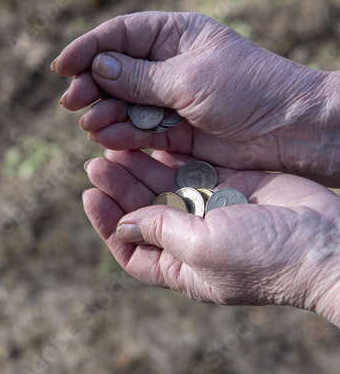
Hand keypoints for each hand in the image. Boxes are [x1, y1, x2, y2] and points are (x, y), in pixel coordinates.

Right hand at [52, 12, 338, 182]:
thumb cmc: (248, 88)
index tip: (63, 66)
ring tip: (92, 123)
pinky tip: (109, 138)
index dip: (88, 48)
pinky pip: (141, 130)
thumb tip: (97, 66)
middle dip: (93, 85)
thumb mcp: (189, 77)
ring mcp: (171, 99)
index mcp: (175, 34)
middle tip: (73, 101)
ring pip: (125, 104)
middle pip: (117, 71)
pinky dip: (124, 134)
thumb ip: (140, 76)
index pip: (121, 34)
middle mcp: (169, 65)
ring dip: (105, 113)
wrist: (290, 128)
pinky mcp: (177, 131)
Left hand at [83, 149, 339, 326]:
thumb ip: (161, 231)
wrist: (324, 239)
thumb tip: (123, 224)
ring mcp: (212, 208)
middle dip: (121, 188)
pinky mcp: (229, 183)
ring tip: (116, 146)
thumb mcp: (204, 249)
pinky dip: (170, 155)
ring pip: (164, 186)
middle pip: (144, 210)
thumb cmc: (266, 257)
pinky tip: (150, 141)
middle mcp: (194, 237)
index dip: (108, 223)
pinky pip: (191, 167)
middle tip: (98, 162)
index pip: (132, 248)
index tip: (90, 195)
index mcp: (184, 266)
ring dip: (141, 168)